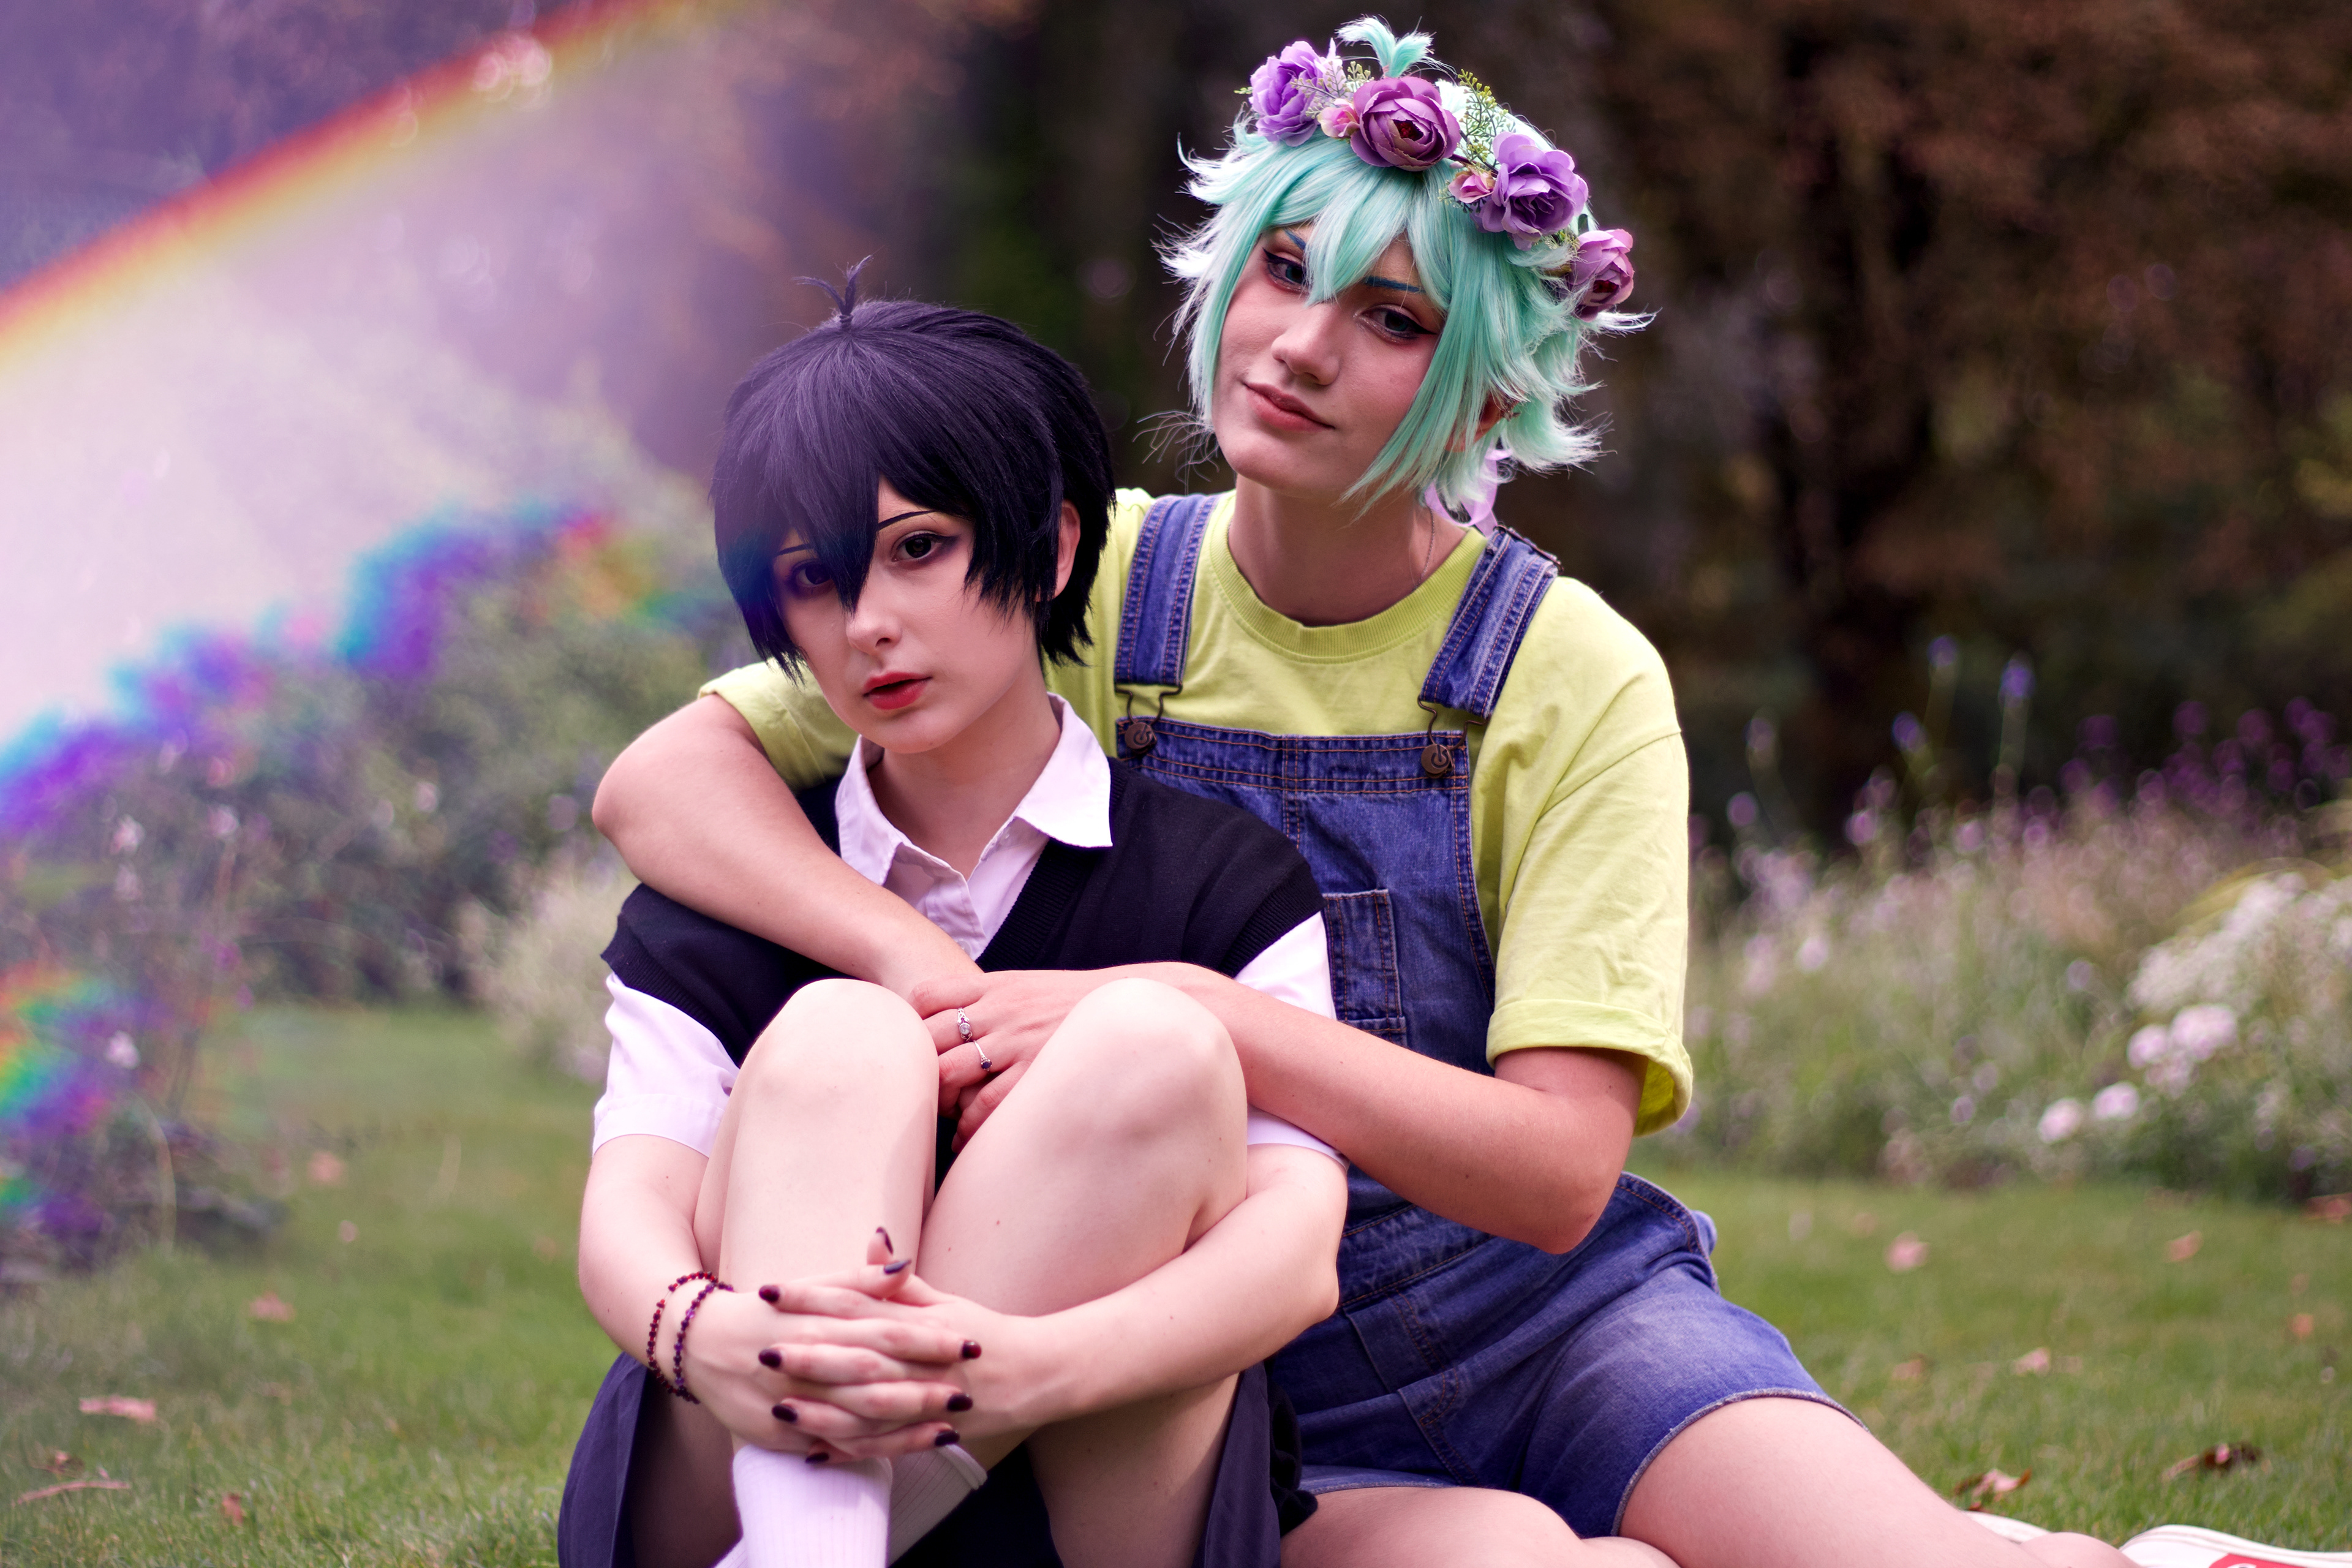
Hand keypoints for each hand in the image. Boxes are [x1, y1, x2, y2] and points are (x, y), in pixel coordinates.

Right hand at [680, 1232, 970, 1455]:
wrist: (697, 1343)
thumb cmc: (767, 1310)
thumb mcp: (811, 1286)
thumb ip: (859, 1278)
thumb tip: (907, 1262)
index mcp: (816, 1319)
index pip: (881, 1328)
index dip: (926, 1336)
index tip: (967, 1340)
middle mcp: (804, 1360)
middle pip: (873, 1375)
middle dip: (922, 1385)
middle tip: (968, 1390)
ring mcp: (790, 1401)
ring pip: (855, 1416)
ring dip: (904, 1422)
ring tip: (950, 1425)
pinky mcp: (780, 1434)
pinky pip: (833, 1444)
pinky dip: (870, 1448)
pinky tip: (907, 1448)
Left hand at [762, 1270, 1070, 1456]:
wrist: (1039, 1373)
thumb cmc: (986, 1333)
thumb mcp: (947, 1300)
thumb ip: (901, 1280)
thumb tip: (872, 1239)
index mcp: (919, 1320)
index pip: (857, 1302)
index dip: (811, 1296)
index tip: (770, 1290)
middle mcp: (922, 1359)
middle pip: (859, 1355)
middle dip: (809, 1354)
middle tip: (762, 1349)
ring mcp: (928, 1399)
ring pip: (869, 1407)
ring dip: (822, 1408)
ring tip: (778, 1407)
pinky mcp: (933, 1433)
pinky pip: (887, 1445)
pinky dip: (851, 1450)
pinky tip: (813, 1451)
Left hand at [913, 969, 1124, 1145]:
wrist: (1130, 1008)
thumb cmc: (1074, 1006)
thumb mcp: (1028, 987)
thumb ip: (991, 1000)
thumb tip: (953, 1024)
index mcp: (996, 986)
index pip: (928, 996)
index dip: (911, 1022)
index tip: (912, 1048)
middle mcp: (1000, 1011)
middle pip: (929, 1036)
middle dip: (918, 1066)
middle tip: (921, 1090)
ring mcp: (1016, 1041)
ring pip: (949, 1071)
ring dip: (937, 1099)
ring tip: (942, 1116)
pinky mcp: (1035, 1071)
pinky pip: (985, 1104)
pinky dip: (966, 1126)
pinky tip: (964, 1137)